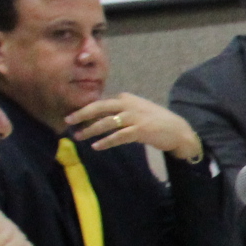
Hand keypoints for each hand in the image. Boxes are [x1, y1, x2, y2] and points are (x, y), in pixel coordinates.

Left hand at [67, 93, 201, 160]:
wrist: (178, 130)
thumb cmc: (156, 121)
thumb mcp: (136, 110)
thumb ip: (120, 110)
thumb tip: (99, 117)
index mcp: (126, 98)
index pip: (101, 102)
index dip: (85, 108)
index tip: (73, 116)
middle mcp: (128, 105)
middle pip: (99, 107)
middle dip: (82, 114)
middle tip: (67, 121)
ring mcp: (134, 117)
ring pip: (106, 122)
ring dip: (90, 130)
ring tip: (79, 136)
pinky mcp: (140, 130)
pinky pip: (118, 136)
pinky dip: (106, 141)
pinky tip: (97, 146)